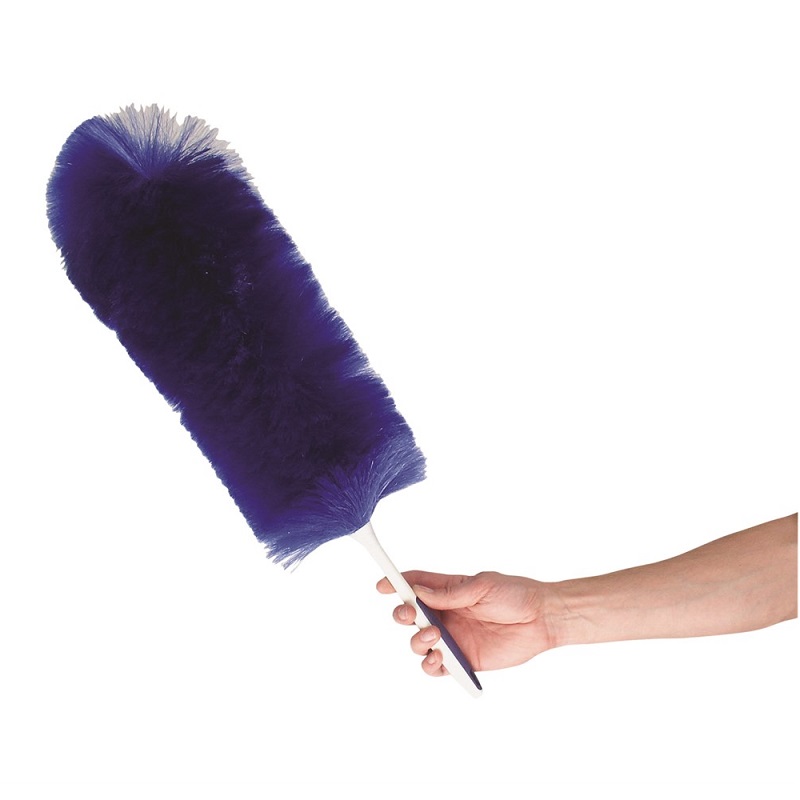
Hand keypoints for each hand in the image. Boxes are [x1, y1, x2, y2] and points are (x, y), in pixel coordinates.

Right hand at [376, 570, 557, 676]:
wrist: (541, 619)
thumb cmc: (515, 594)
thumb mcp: (482, 585)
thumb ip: (450, 593)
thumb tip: (418, 593)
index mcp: (448, 590)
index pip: (415, 585)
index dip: (396, 584)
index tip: (383, 585)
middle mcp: (446, 614)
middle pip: (410, 615)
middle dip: (402, 614)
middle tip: (410, 614)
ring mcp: (452, 638)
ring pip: (418, 643)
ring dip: (417, 640)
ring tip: (434, 636)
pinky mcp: (462, 660)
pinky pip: (436, 667)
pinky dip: (430, 665)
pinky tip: (438, 658)